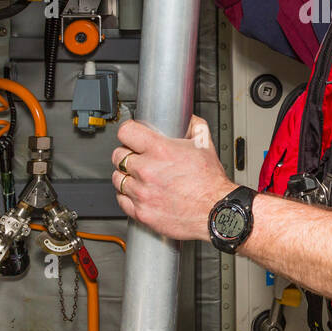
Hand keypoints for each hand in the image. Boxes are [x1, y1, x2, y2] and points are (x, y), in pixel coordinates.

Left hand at [110, 115, 233, 241]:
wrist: (214, 211)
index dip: (128, 132)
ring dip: (126, 176)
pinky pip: (121, 200)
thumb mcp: (204, 144)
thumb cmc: (210, 182)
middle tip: (137, 157)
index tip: (131, 135)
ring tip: (138, 176)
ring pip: (117, 178)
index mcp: (160, 150)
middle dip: (126, 154)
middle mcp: (147, 171)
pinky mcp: (141, 212)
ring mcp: (142, 193)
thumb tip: (186, 118)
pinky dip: (127, 196)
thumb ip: (194, 126)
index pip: (126, 132)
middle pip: (118, 155)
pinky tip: (139, 192)